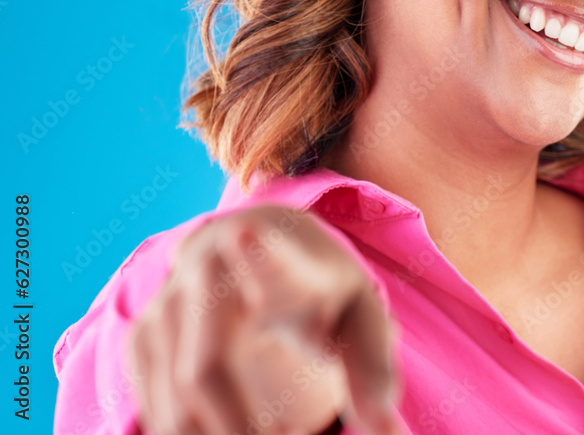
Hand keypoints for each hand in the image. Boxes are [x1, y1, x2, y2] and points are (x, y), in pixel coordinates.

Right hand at [128, 204, 400, 434]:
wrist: (259, 241)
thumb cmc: (320, 289)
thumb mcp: (359, 317)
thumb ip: (374, 371)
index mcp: (277, 255)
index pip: (266, 252)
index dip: (258, 253)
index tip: (247, 235)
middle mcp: (209, 268)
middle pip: (207, 369)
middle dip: (241, 431)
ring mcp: (165, 302)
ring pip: (177, 403)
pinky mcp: (141, 336)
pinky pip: (159, 410)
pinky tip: (237, 432)